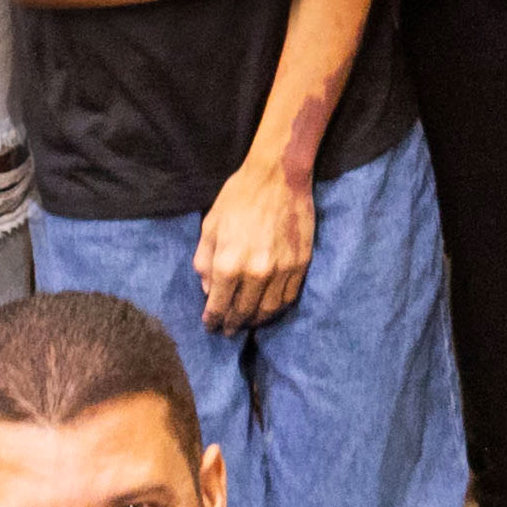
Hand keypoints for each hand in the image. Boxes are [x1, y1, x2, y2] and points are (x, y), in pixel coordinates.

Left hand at [198, 154, 319, 329]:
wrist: (278, 176)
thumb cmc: (238, 198)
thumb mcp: (210, 227)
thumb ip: (205, 262)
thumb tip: (209, 290)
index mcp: (229, 264)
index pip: (218, 305)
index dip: (212, 320)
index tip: (210, 326)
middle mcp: (256, 273)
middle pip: (243, 312)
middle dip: (232, 324)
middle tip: (228, 330)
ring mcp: (282, 270)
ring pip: (269, 309)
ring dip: (256, 320)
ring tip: (248, 322)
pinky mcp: (301, 264)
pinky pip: (289, 296)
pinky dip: (278, 307)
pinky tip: (270, 308)